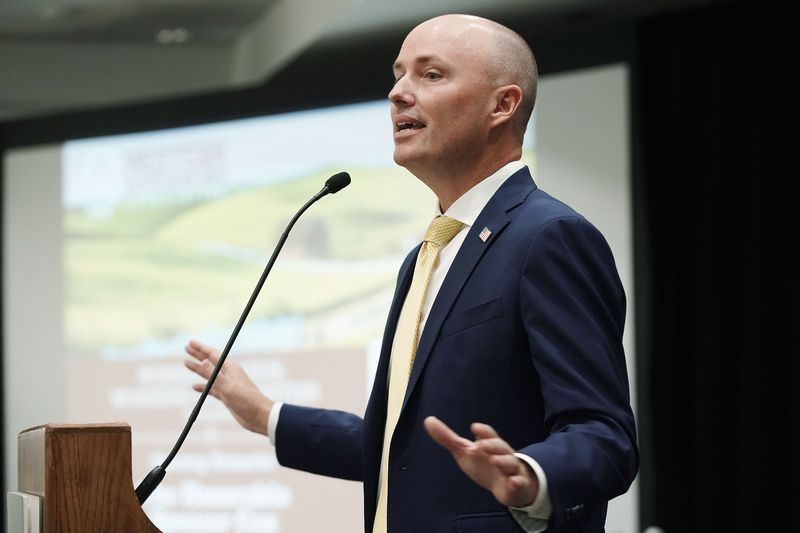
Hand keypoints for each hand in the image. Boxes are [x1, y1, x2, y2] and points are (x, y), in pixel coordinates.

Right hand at [184, 339, 272, 435]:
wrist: (259, 416)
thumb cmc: (247, 400)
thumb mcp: (229, 387)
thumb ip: (215, 375)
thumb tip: (204, 360)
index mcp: (230, 369)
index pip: (213, 355)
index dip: (201, 348)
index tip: (190, 342)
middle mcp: (228, 375)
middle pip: (209, 362)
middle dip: (197, 354)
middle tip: (186, 347)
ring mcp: (226, 385)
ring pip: (208, 375)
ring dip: (198, 369)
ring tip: (186, 363)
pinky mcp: (226, 396)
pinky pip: (211, 388)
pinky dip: (202, 386)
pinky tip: (194, 386)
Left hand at [424, 416, 538, 507]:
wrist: (507, 485)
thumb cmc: (484, 464)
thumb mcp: (464, 451)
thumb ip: (447, 438)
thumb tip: (428, 420)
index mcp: (490, 444)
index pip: (489, 434)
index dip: (483, 431)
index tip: (474, 427)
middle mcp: (503, 454)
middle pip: (501, 447)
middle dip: (493, 445)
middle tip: (481, 445)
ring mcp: (511, 470)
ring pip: (511, 463)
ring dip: (504, 461)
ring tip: (494, 461)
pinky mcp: (516, 486)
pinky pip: (519, 483)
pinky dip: (517, 482)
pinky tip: (513, 481)